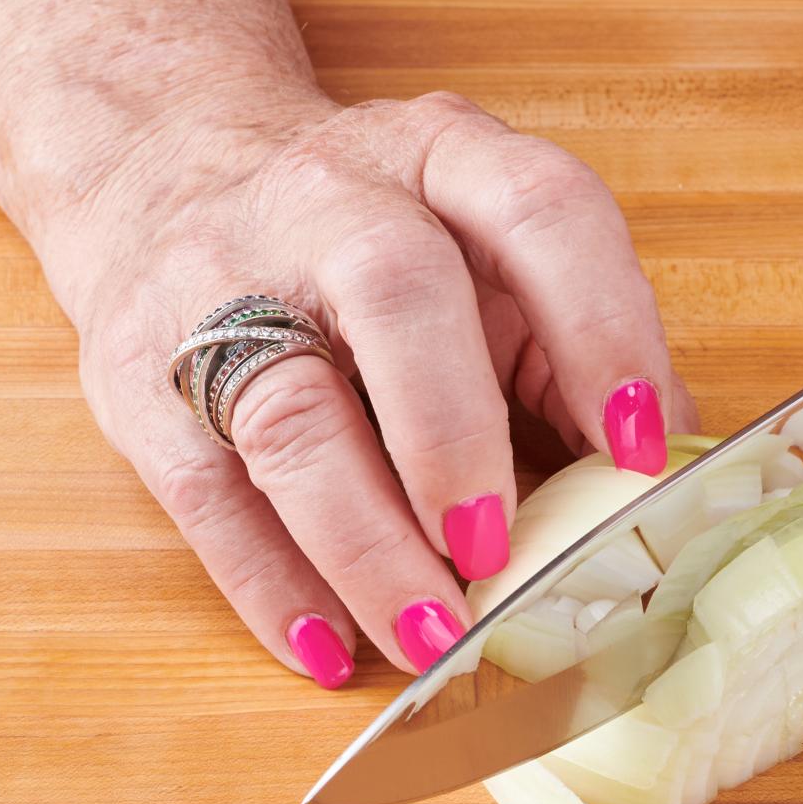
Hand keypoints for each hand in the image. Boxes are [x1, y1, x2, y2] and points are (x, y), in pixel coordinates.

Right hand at [52, 91, 697, 684]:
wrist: (165, 169)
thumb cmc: (376, 245)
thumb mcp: (484, 253)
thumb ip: (568, 352)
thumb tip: (665, 490)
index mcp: (447, 155)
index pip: (540, 213)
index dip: (603, 329)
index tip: (643, 452)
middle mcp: (331, 199)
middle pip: (400, 297)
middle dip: (459, 439)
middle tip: (501, 554)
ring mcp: (219, 282)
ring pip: (289, 412)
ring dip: (368, 544)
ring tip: (430, 637)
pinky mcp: (137, 377)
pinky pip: (206, 494)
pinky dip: (272, 584)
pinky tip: (331, 648)